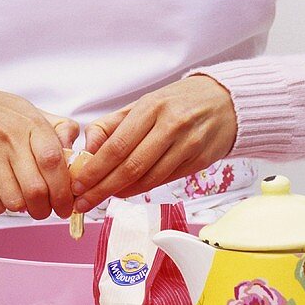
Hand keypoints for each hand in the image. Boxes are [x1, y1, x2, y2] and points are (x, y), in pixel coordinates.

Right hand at [0, 78, 80, 218]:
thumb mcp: (31, 111)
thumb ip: (59, 130)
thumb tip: (79, 155)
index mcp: (32, 124)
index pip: (54, 162)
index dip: (64, 190)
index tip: (68, 204)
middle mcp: (10, 139)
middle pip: (37, 189)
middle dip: (46, 209)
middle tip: (46, 210)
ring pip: (15, 201)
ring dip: (23, 209)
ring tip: (23, 202)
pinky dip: (0, 208)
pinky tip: (1, 196)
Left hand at [71, 75, 237, 210]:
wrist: (226, 103)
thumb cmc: (178, 103)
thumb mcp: (144, 103)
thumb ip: (112, 125)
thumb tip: (87, 150)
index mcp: (152, 107)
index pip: (117, 145)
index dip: (96, 169)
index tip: (79, 184)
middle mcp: (172, 125)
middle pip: (131, 166)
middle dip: (103, 188)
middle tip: (84, 201)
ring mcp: (188, 145)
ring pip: (149, 178)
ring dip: (123, 192)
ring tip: (104, 197)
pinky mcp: (199, 161)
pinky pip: (166, 181)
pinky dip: (143, 189)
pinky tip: (128, 190)